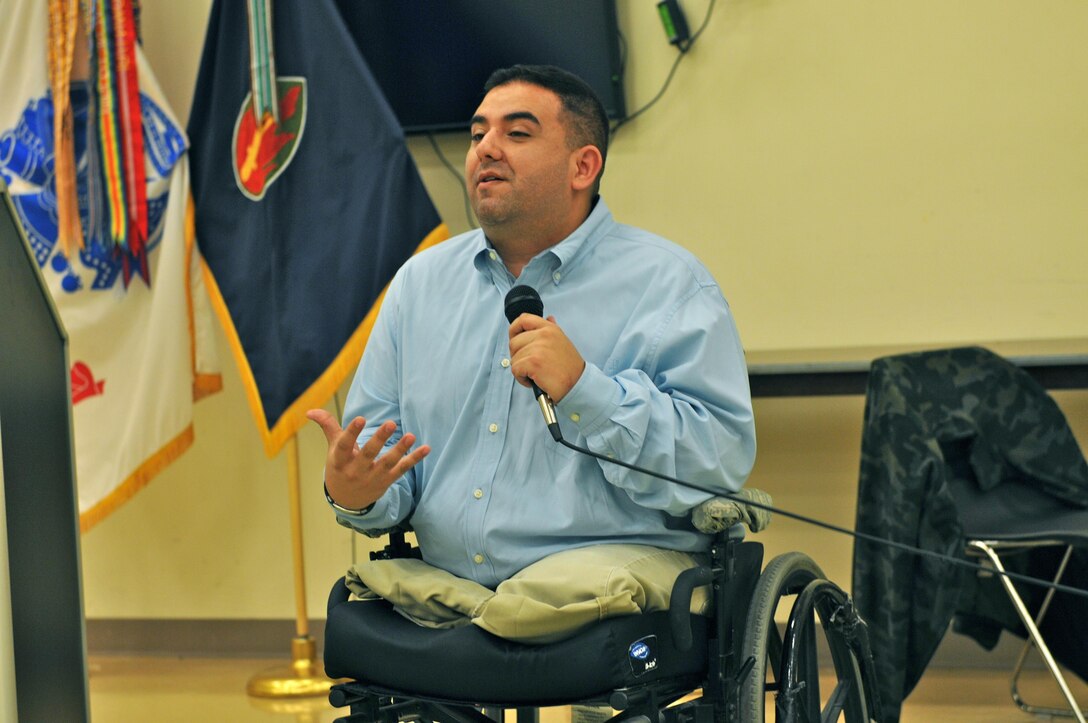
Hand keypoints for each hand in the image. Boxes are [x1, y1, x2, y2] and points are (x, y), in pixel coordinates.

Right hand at [306, 410, 429, 510]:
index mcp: (340, 460)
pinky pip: (402, 470)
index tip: (361, 418)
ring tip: (411, 436)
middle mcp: (356, 470)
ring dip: (400, 450)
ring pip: (387, 463)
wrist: (346, 500)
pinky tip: (426, 448)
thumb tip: (310, 411)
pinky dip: (414, 459)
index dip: (352, 432)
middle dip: (379, 439)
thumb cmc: (341, 466)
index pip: (345, 446)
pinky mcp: (386, 481)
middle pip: (368, 454)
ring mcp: (372, 477)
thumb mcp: (333, 448)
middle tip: (391, 423)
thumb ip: (328, 427)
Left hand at [507, 314, 584, 402]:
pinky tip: (534, 380)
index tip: (515, 340)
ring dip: (521, 370)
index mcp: (550, 328)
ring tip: (536, 374)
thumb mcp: (562, 341)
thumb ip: (551, 330)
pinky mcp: (533, 362)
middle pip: (514, 342)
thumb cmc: (570, 367)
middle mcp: (544, 335)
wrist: (577, 384)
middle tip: (530, 365)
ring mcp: (538, 348)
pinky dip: (521, 378)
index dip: (514, 330)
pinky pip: (515, 369)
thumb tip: (549, 318)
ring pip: (514, 358)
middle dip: (517, 356)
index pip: (524, 319)